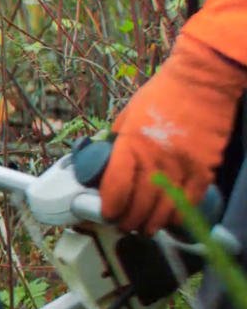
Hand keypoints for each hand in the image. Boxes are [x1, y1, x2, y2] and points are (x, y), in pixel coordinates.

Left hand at [99, 34, 246, 233]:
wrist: (202, 80)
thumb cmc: (161, 94)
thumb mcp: (126, 115)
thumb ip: (116, 140)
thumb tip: (104, 160)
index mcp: (130, 145)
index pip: (115, 188)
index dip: (109, 207)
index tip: (106, 213)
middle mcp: (155, 159)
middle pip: (138, 205)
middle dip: (128, 220)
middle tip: (123, 224)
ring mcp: (182, 166)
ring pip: (163, 209)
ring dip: (151, 224)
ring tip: (144, 228)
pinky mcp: (204, 168)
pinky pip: (189, 201)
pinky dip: (178, 215)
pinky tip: (169, 219)